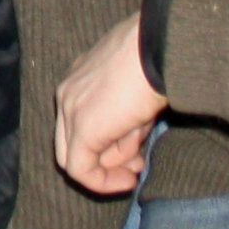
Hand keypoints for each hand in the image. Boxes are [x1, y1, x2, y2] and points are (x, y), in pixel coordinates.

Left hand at [55, 10, 166, 195]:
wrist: (160, 47)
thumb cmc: (158, 60)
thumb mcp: (139, 94)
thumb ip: (128, 123)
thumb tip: (131, 156)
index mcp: (81, 78)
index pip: (80, 122)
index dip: (108, 146)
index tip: (136, 156)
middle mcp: (68, 92)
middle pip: (72, 142)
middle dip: (104, 162)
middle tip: (136, 170)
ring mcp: (70, 108)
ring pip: (78, 156)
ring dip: (115, 165)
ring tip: (141, 156)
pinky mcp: (82, 127)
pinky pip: (80, 168)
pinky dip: (102, 182)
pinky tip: (128, 181)